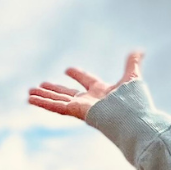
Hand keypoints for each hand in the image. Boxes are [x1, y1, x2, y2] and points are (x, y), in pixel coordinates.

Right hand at [27, 50, 144, 120]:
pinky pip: (57, 107)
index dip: (78, 75)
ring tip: (29, 92)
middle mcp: (91, 100)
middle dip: (55, 89)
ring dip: (44, 96)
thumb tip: (141, 50)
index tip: (68, 70)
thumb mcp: (132, 77)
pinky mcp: (77, 112)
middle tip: (41, 85)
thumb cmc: (136, 102)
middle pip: (68, 93)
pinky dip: (43, 103)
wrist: (135, 119)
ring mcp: (83, 107)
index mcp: (103, 91)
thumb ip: (132, 63)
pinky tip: (30, 99)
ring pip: (58, 100)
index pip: (88, 81)